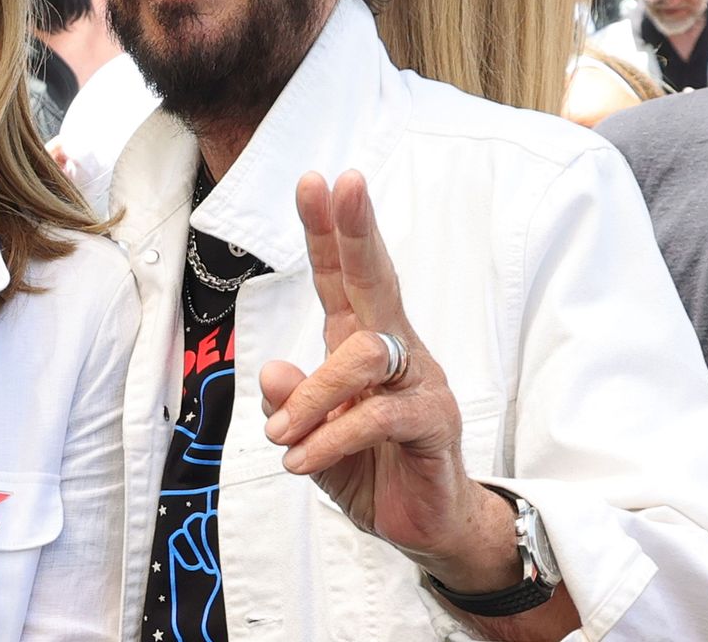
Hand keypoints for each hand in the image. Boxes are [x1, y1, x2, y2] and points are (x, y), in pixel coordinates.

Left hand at [258, 171, 518, 590]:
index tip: (316, 181)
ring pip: (363, 356)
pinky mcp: (433, 422)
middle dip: (358, 230)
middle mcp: (396, 350)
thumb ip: (293, 407)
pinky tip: (300, 462)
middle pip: (378, 279)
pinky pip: (377, 415)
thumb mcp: (312, 437)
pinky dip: (329, 438)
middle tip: (343, 183)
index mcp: (363, 342)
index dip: (329, 231)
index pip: (343, 278)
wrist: (426, 526)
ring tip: (280, 436)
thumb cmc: (371, 468)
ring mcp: (420, 382)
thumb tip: (274, 372)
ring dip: (313, 396)